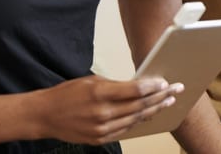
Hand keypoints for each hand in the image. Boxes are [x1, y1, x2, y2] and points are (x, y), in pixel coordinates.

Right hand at [30, 75, 183, 144]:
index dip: (153, 86)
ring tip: (167, 103)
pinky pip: (125, 130)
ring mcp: (101, 128)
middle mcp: (102, 112)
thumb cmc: (67, 94)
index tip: (165, 82)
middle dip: (161, 97)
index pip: (135, 90)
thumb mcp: (91, 81)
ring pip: (135, 119)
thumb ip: (116, 85)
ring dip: (154, 110)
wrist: (44, 116)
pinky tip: (148, 115)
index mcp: (100, 93)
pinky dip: (138, 122)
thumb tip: (140, 87)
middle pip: (140, 105)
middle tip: (176, 91)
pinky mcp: (99, 139)